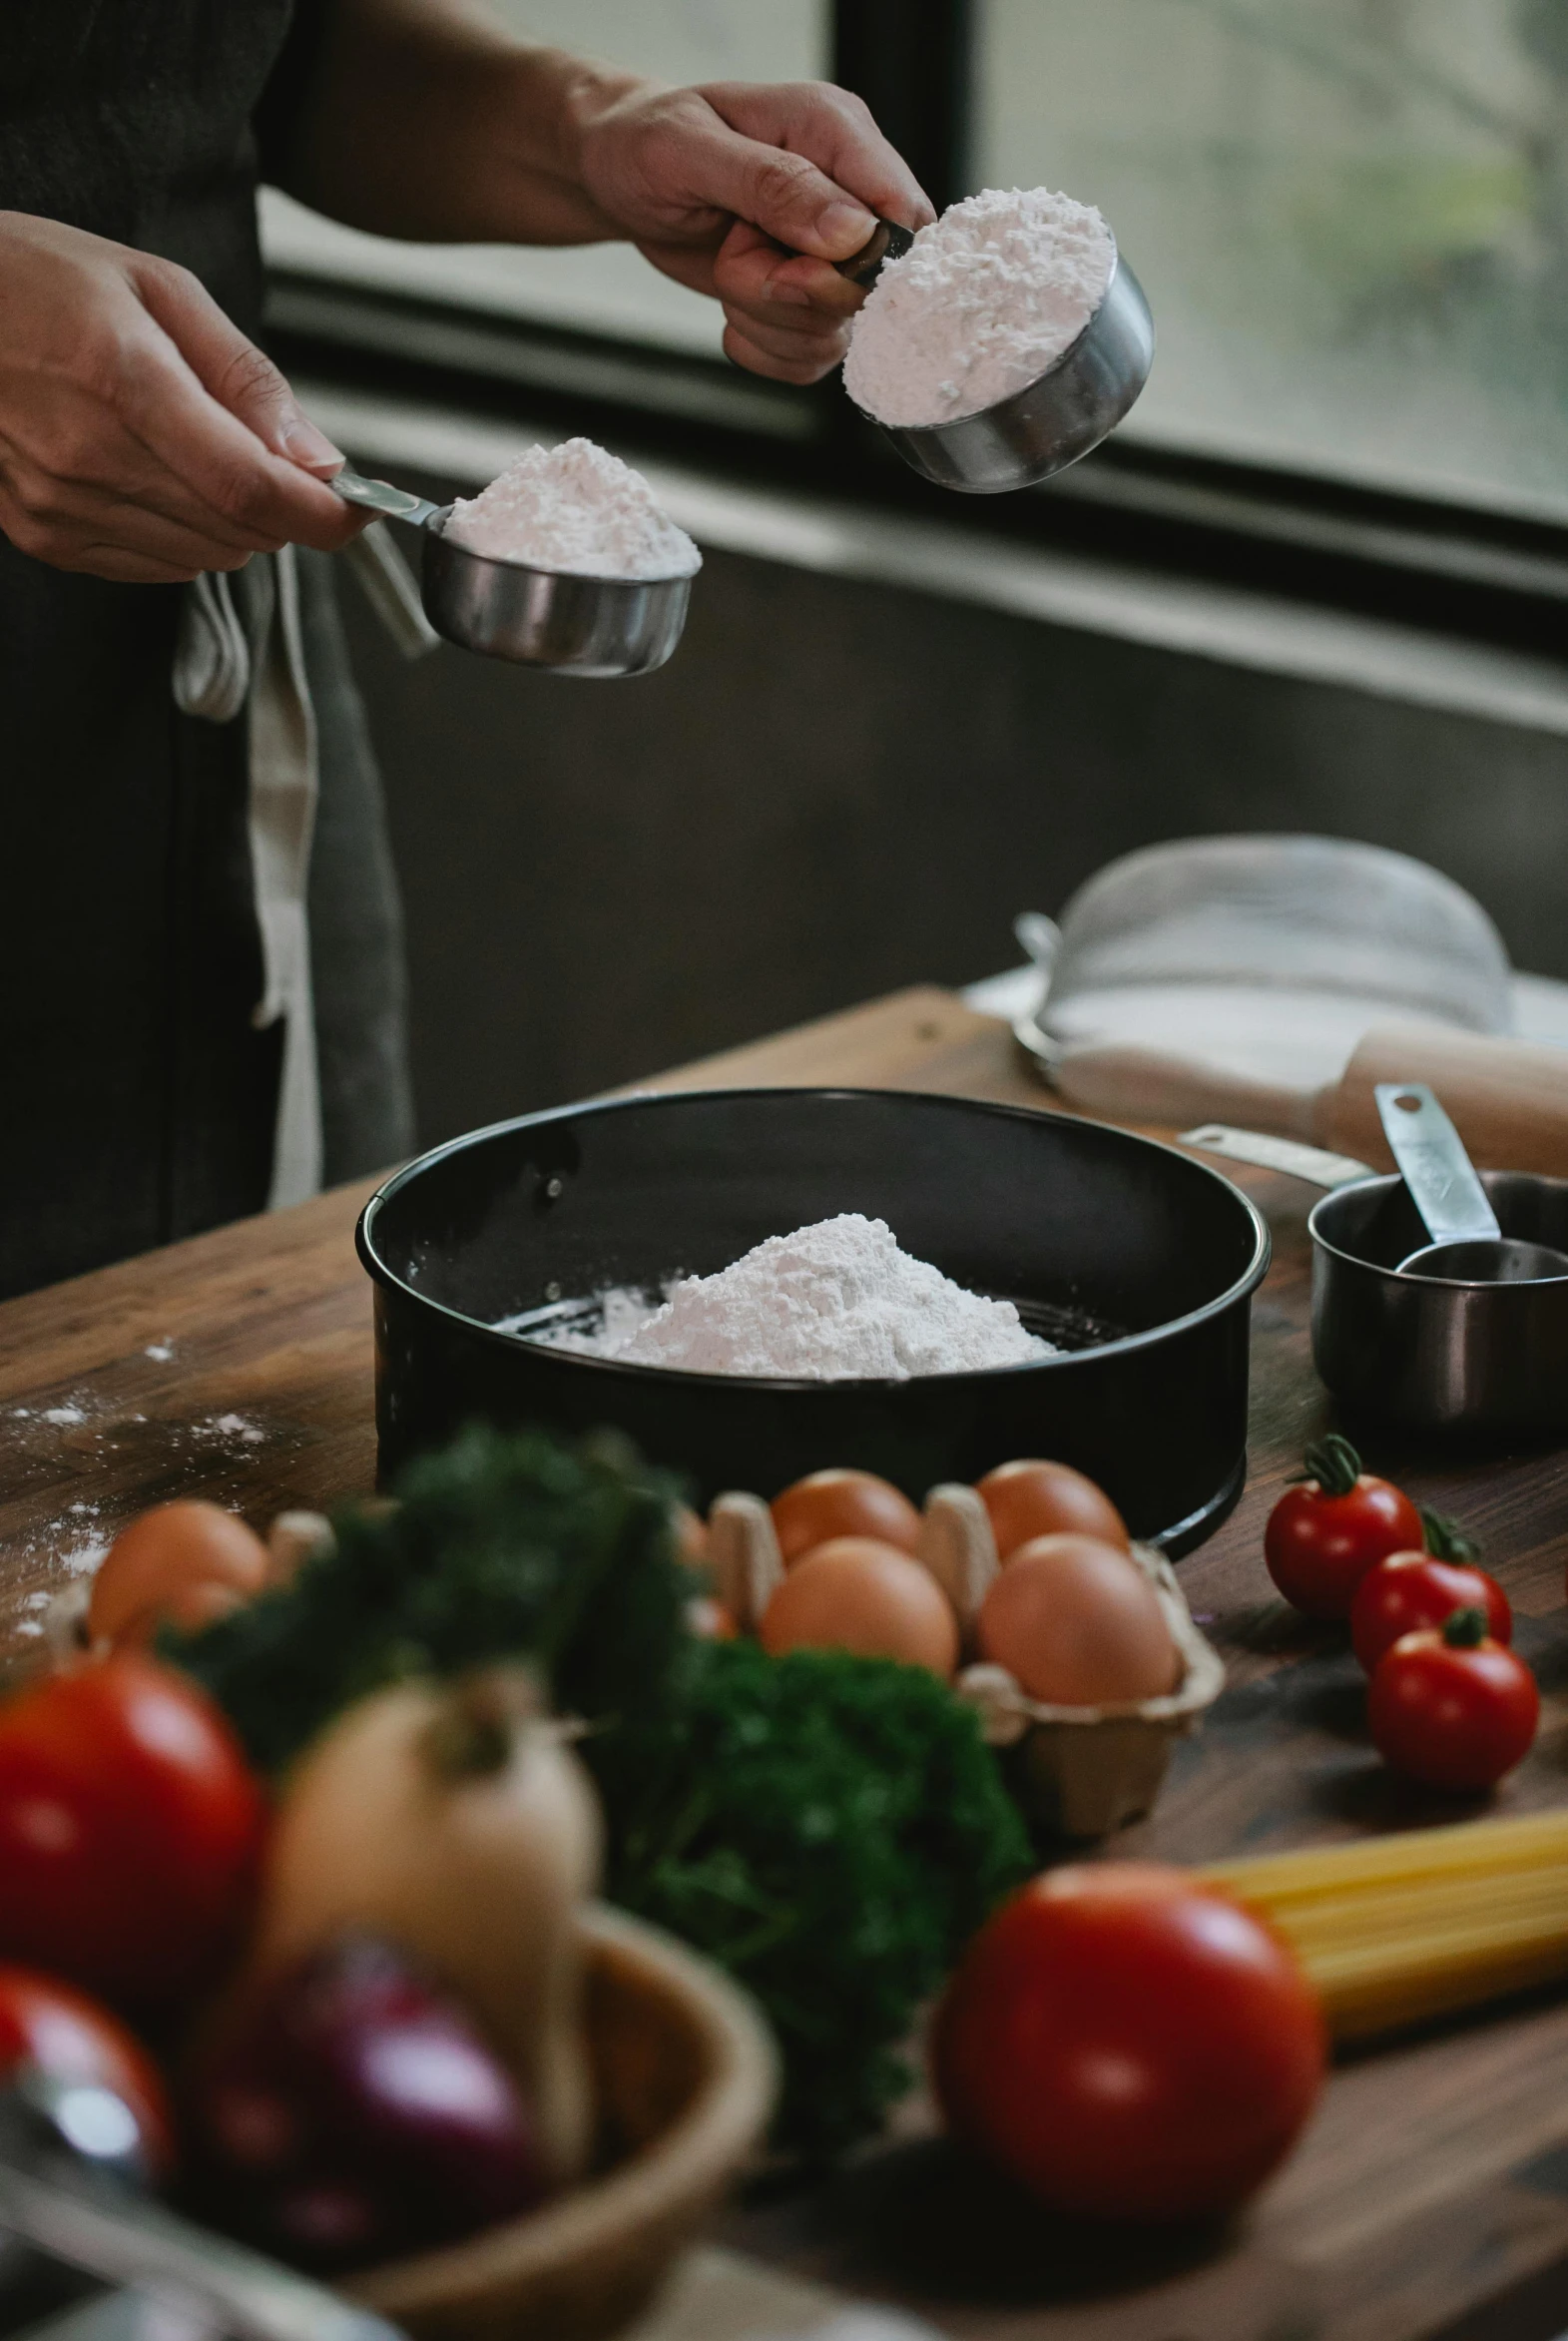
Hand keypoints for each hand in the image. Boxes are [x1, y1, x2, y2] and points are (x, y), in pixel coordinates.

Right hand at [0, 212, 366, 583]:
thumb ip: (247, 379)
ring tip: (192, 446)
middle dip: (280, 506)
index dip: (325, 516)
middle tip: (266, 450)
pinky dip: (181, 534)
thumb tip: (318, 459)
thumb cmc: (36, 280)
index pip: (255, 490)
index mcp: (126, 382)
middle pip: (240, 533)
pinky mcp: (43, 534)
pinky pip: (154, 564)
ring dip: (230, 520)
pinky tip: (151, 474)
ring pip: (205, 556)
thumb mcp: (156, 287)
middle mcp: (90, 458)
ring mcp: (61, 505)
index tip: (360, 510)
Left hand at [572, 80, 933, 383]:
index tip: (790, 265)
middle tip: (734, 255)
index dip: (859, 263)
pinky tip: (732, 308)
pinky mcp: (812, 298)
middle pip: (870, 289)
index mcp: (835, 132)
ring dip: (768, 320)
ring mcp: (834, 252)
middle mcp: (849, 191)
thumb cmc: (643, 142)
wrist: (614, 173)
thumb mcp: (689, 150)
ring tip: (727, 267)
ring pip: (837, 332)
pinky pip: (812, 357)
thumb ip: (773, 186)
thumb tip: (852, 233)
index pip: (903, 217)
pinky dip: (763, 348)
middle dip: (790, 294)